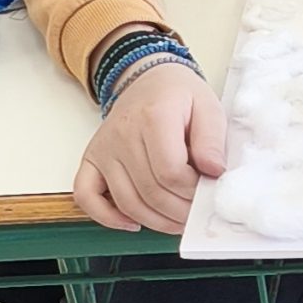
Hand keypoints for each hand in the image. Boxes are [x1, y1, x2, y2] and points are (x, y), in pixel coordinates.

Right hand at [73, 61, 226, 234]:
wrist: (149, 80)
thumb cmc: (180, 95)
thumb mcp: (208, 106)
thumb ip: (213, 140)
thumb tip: (215, 172)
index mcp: (153, 117)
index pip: (170, 172)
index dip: (192, 190)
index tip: (208, 190)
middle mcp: (122, 135)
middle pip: (150, 191)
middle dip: (179, 211)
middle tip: (197, 213)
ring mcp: (104, 149)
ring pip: (126, 201)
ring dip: (155, 221)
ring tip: (178, 222)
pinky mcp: (92, 160)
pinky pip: (87, 197)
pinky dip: (107, 217)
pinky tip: (133, 223)